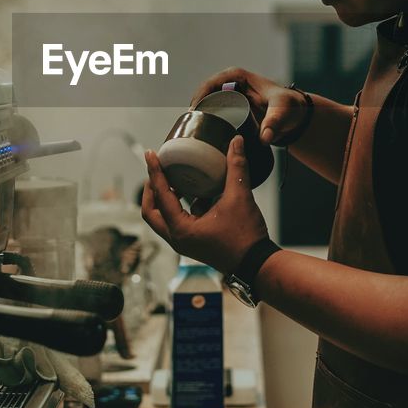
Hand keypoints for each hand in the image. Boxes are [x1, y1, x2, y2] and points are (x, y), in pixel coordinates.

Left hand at [142, 135, 268, 274]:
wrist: (257, 265)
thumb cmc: (246, 238)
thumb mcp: (240, 198)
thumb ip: (237, 167)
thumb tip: (237, 142)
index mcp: (181, 229)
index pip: (160, 195)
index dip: (155, 172)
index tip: (150, 155)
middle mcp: (178, 238)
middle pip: (150, 212)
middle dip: (150, 190)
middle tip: (156, 171)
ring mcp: (185, 243)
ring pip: (163, 218)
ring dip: (165, 199)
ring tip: (173, 179)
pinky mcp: (194, 243)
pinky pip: (178, 222)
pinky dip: (180, 207)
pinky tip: (195, 194)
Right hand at [191, 66, 308, 145]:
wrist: (295, 115)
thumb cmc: (289, 107)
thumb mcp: (282, 111)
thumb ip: (274, 123)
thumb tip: (265, 138)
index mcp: (237, 76)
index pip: (210, 84)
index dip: (198, 97)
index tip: (194, 114)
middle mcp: (230, 82)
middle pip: (204, 94)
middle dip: (195, 109)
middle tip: (189, 128)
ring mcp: (228, 94)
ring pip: (206, 103)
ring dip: (198, 115)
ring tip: (192, 132)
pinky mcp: (230, 106)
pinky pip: (212, 110)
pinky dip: (206, 119)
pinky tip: (201, 133)